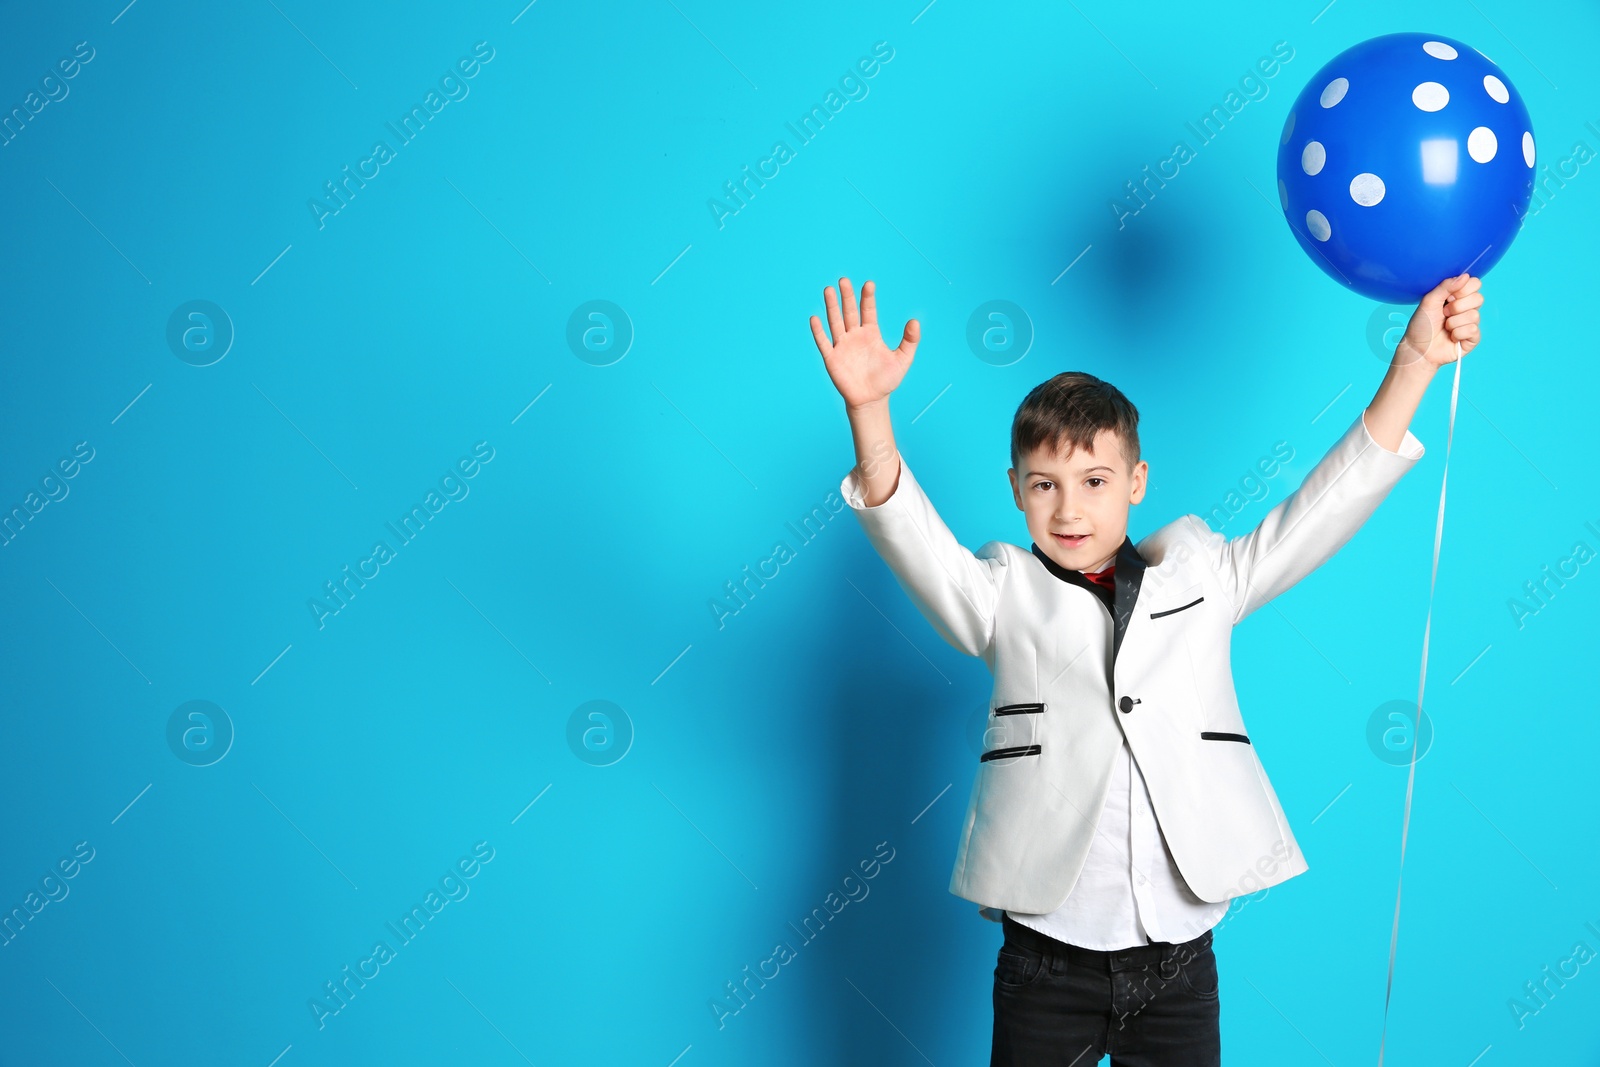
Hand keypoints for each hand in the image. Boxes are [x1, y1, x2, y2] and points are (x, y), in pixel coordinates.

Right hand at [809, 277, 919, 411]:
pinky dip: (819, 331)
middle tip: (844, 280)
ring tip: (828, 290)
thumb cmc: (887, 380)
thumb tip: (915, 321)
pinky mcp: (832, 358)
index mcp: (871, 333)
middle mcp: (855, 336)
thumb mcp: (903, 359)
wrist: (872, 401)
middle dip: (846, 296)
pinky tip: (815, 318)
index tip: (869, 284)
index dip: (868, 297)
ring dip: (831, 307)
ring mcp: (842, 346)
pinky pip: (824, 342)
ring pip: (835, 322)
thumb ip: (910, 340)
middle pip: (849, 312)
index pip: (868, 310)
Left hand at [1396, 273, 1482, 366]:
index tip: (1448, 297)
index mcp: (1458, 296)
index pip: (1474, 283)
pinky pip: (1473, 330)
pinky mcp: (1473, 338)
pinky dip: (1457, 334)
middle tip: (1444, 313)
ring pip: (1474, 315)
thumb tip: (1465, 276)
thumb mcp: (1429, 301)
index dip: (1463, 289)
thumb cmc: (1421, 325)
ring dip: (1453, 322)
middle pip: (1478, 298)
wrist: (1417, 348)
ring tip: (1445, 327)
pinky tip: (1451, 337)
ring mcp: (1471, 323)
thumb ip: (1445, 286)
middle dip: (1456, 307)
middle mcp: (1467, 308)